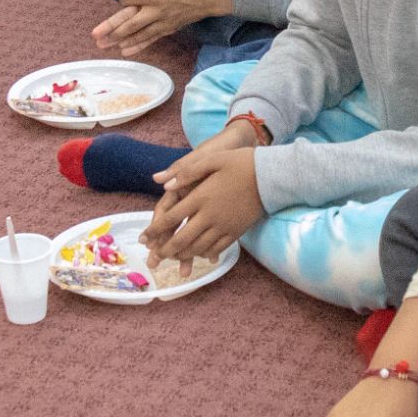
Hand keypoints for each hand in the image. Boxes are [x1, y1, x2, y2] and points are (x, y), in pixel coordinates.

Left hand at [84, 0, 236, 55]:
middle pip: (125, 7)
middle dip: (111, 18)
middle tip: (96, 31)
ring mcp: (161, 15)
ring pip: (134, 27)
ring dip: (117, 36)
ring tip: (102, 44)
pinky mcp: (169, 25)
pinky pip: (150, 36)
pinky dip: (137, 44)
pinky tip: (124, 50)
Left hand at [140, 140, 263, 264]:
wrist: (272, 176)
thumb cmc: (242, 163)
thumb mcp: (213, 159)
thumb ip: (188, 171)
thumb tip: (164, 184)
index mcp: (201, 196)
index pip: (171, 217)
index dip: (155, 229)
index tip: (144, 238)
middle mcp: (210, 215)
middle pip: (182, 238)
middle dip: (166, 250)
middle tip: (156, 256)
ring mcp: (224, 226)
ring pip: (198, 247)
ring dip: (183, 254)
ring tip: (174, 257)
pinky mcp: (236, 232)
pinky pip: (217, 248)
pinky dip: (205, 253)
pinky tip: (199, 254)